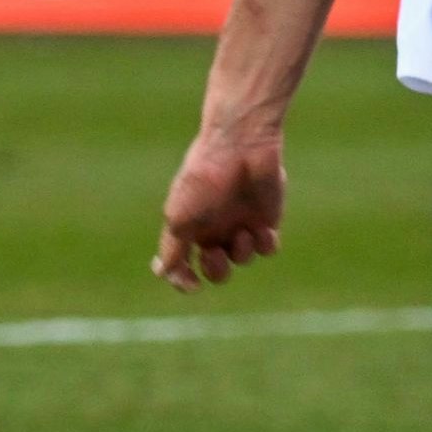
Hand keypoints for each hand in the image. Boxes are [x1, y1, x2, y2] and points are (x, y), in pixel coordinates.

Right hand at [156, 124, 284, 291]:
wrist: (240, 146)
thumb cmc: (203, 180)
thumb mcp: (179, 217)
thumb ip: (173, 249)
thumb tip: (164, 274)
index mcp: (187, 226)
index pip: (181, 263)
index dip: (183, 280)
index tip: (193, 285)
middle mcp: (213, 227)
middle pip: (215, 270)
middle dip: (216, 271)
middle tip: (216, 253)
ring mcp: (240, 223)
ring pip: (242, 259)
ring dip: (241, 253)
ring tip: (243, 234)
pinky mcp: (266, 218)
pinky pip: (267, 248)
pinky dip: (264, 245)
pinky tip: (262, 230)